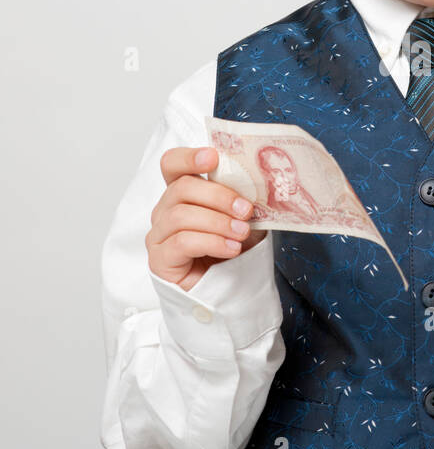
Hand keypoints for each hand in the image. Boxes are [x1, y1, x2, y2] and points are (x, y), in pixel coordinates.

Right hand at [146, 146, 266, 291]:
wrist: (227, 291)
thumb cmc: (231, 250)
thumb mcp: (242, 218)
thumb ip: (243, 197)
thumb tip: (260, 178)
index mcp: (182, 193)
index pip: (172, 164)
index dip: (189, 157)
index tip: (213, 158)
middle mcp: (165, 211)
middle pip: (181, 188)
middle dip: (218, 196)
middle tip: (245, 209)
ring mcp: (159, 235)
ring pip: (181, 215)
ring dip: (218, 222)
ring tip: (241, 233)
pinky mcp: (160, 260)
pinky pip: (181, 242)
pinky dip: (211, 242)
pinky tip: (231, 248)